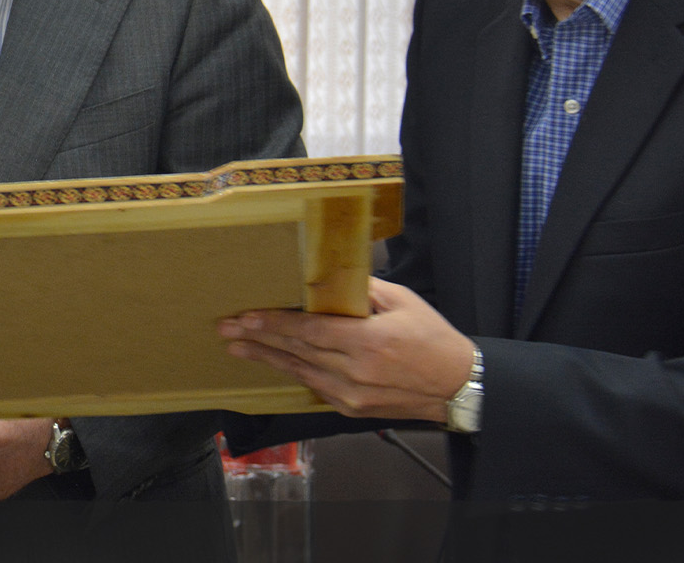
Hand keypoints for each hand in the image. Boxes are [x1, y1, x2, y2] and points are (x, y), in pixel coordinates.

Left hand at [218, 277, 475, 420]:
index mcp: (368, 342)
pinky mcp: (352, 409)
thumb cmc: (433, 338)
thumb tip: (329, 275)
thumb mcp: (403, 301)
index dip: (275, 324)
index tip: (246, 317)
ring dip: (266, 358)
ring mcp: (351, 395)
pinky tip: (273, 361)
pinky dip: (293, 372)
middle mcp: (355, 372)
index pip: (309, 331)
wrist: (458, 386)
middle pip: (296, 352)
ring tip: (236, 347)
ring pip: (299, 372)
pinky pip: (315, 387)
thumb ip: (363, 289)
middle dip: (257, 339)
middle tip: (226, 330)